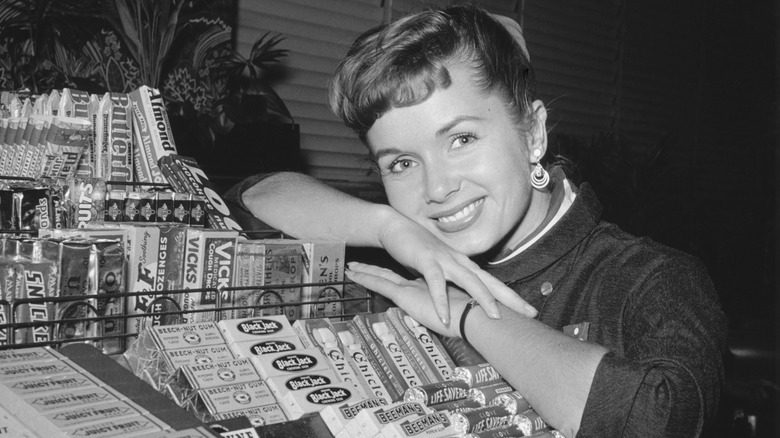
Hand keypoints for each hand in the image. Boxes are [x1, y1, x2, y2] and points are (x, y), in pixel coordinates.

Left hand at [345, 262, 471, 337]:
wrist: (474, 317)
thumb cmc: (472, 318)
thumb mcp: (461, 312)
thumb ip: (453, 311)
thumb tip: (454, 318)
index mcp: (436, 286)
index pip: (413, 279)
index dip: (399, 275)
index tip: (391, 272)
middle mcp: (422, 283)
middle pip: (395, 273)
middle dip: (377, 269)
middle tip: (361, 265)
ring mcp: (413, 287)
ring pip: (384, 276)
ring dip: (367, 271)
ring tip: (351, 268)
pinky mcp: (406, 294)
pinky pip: (380, 284)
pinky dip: (365, 279)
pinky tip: (352, 275)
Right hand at [377, 216, 536, 323]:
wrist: (395, 227)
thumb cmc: (417, 248)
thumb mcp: (438, 268)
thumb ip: (450, 280)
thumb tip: (461, 298)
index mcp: (463, 264)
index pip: (491, 282)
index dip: (510, 297)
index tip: (529, 311)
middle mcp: (459, 261)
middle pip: (488, 281)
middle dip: (510, 298)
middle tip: (529, 313)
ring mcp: (444, 259)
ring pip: (468, 280)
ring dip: (482, 298)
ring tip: (495, 316)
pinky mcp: (426, 260)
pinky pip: (435, 283)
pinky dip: (440, 300)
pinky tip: (444, 317)